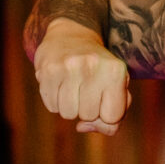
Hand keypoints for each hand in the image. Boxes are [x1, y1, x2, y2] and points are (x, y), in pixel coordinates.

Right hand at [34, 19, 129, 135]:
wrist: (70, 36)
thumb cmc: (98, 70)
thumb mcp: (116, 88)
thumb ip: (113, 118)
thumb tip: (83, 127)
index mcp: (116, 70)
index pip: (112, 117)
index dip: (106, 115)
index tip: (103, 99)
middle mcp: (93, 66)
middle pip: (88, 116)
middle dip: (87, 109)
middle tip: (85, 89)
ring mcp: (69, 67)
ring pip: (68, 114)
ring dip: (69, 107)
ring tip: (72, 87)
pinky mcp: (48, 70)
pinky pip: (51, 107)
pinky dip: (55, 101)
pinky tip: (59, 84)